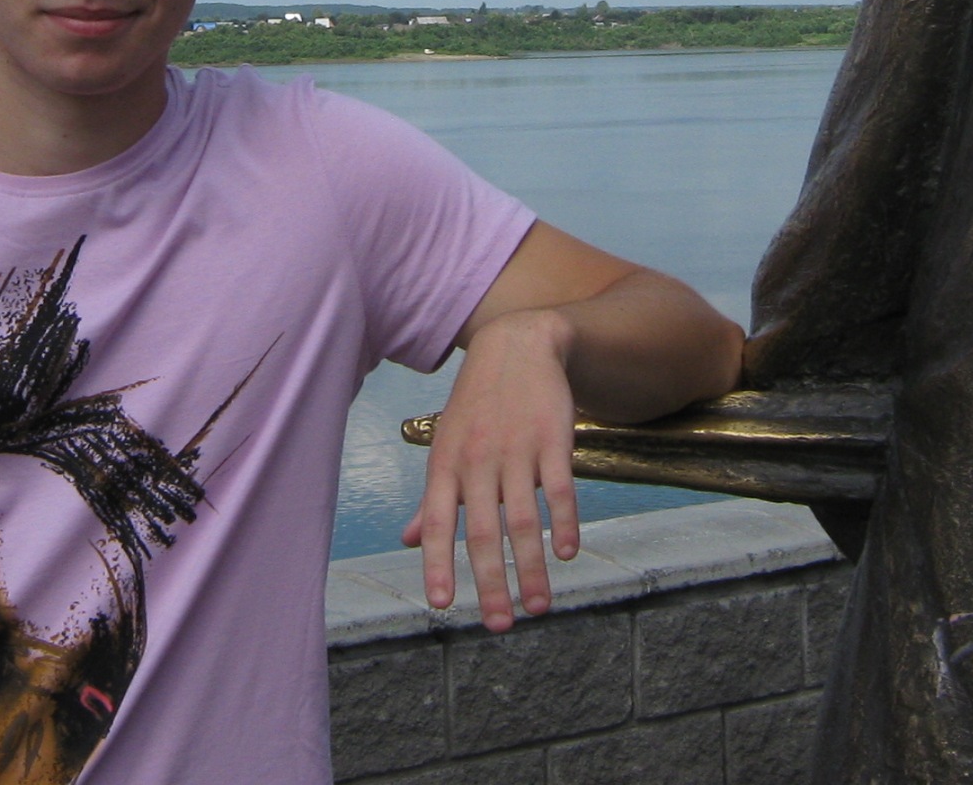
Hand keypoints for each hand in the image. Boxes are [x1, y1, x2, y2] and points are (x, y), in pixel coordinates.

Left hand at [401, 306, 580, 632]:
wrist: (517, 346)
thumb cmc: (477, 408)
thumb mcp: (446, 448)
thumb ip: (432, 499)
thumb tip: (406, 541)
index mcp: (446, 466)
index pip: (436, 523)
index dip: (437, 563)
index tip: (443, 605)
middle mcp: (477, 461)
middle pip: (481, 532)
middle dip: (490, 582)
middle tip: (500, 626)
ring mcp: (515, 449)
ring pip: (522, 519)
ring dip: (530, 568)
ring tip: (537, 608)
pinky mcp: (552, 438)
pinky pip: (558, 487)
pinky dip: (564, 522)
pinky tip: (567, 554)